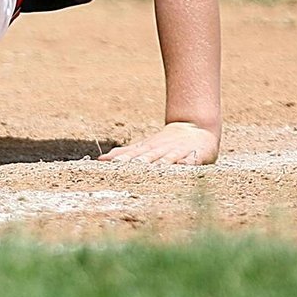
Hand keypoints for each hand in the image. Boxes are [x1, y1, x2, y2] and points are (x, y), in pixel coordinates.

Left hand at [97, 121, 218, 164]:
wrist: (195, 128)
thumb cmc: (165, 143)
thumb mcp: (144, 147)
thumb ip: (124, 153)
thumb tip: (100, 159)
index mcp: (148, 149)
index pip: (133, 155)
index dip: (122, 159)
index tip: (110, 164)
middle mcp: (161, 150)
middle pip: (148, 156)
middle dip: (138, 162)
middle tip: (126, 167)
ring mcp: (178, 153)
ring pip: (168, 158)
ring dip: (160, 163)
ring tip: (152, 168)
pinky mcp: (195, 156)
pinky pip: (192, 160)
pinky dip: (187, 162)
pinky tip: (183, 165)